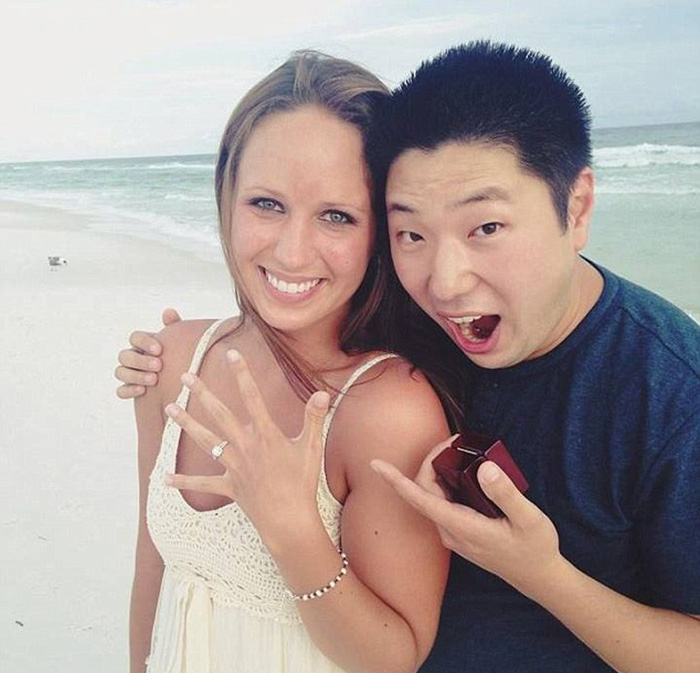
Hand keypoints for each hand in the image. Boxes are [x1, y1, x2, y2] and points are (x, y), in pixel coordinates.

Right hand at [115, 308, 181, 398]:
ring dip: (136, 375)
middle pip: (125, 355)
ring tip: (154, 379)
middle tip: (158, 365)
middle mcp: (133, 357)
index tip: (159, 349)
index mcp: (143, 344)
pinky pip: (120, 391)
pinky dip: (129, 390)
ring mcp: (129, 374)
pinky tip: (142, 390)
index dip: (144, 342)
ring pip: (120, 372)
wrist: (182, 383)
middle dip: (140, 360)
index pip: (135, 337)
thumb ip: (173, 327)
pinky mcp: (129, 390)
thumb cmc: (178, 358)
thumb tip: (168, 311)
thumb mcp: (178, 342)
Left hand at [164, 350, 330, 546]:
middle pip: (220, 414)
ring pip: (206, 440)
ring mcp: (234, 466)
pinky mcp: (228, 487)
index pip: (252, 397)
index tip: (231, 354)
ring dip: (187, 424)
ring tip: (170, 409)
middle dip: (202, 393)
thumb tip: (322, 393)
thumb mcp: (311, 448)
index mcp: (265, 434)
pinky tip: (165, 478)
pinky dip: (184, 482)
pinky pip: (203, 484)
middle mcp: (245, 446)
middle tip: (185, 375)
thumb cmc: (302, 483)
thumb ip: (314, 418)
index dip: (242, 374)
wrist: (289, 520)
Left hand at [371, 444, 561, 599]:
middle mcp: (449, 531)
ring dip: (439, 470)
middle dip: (432, 460)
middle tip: (456, 441)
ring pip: (432, 495)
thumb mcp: (529, 519)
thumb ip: (505, 493)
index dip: (395, 480)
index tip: (375, 464)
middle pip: (424, 490)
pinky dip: (447, 482)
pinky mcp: (458, 532)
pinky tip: (465, 471)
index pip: (419, 498)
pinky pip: (442, 502)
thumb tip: (484, 468)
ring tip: (460, 450)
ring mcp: (452, 533)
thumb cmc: (534, 548)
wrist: (538, 577)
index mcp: (461, 526)